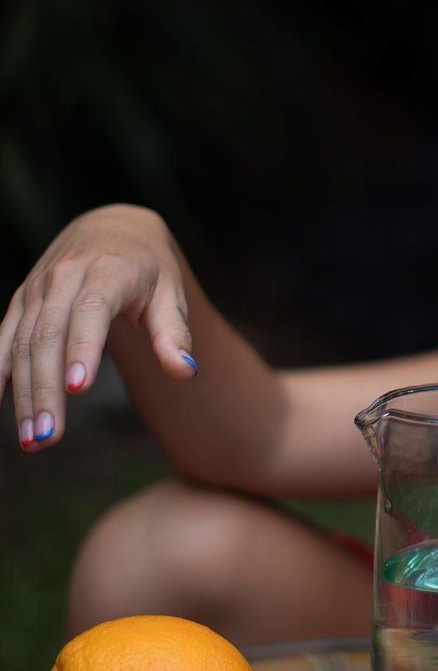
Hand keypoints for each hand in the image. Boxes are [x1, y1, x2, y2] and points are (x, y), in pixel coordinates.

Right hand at [0, 205, 196, 449]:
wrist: (113, 230)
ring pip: (22, 342)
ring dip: (23, 392)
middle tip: (49, 437)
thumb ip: (175, 334)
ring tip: (33, 439)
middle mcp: (66, 275)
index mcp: (108, 270)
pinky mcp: (22, 300)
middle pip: (49, 334)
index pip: (91, 309)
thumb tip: (185, 372)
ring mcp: (39, 288)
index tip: (77, 389)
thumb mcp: (170, 293)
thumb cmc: (149, 269)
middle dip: (46, 388)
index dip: (82, 347)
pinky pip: (3, 337)